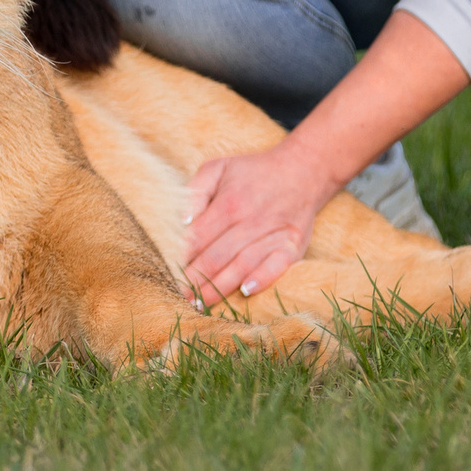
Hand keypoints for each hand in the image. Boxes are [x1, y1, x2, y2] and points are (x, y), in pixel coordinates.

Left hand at [183, 143, 339, 307]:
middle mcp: (251, 219)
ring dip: (221, 286)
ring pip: (243, 263)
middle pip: (218, 255)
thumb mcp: (218, 167)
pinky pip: (278, 265)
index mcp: (229, 202)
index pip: (199, 237)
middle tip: (181, 297)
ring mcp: (274, 233)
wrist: (300, 169)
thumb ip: (196, 191)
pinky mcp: (294, 244)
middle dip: (197, 278)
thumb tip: (182, 220)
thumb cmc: (252, 172)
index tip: (170, 274)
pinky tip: (246, 291)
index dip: (183, 257)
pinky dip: (263, 278)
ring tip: (203, 303)